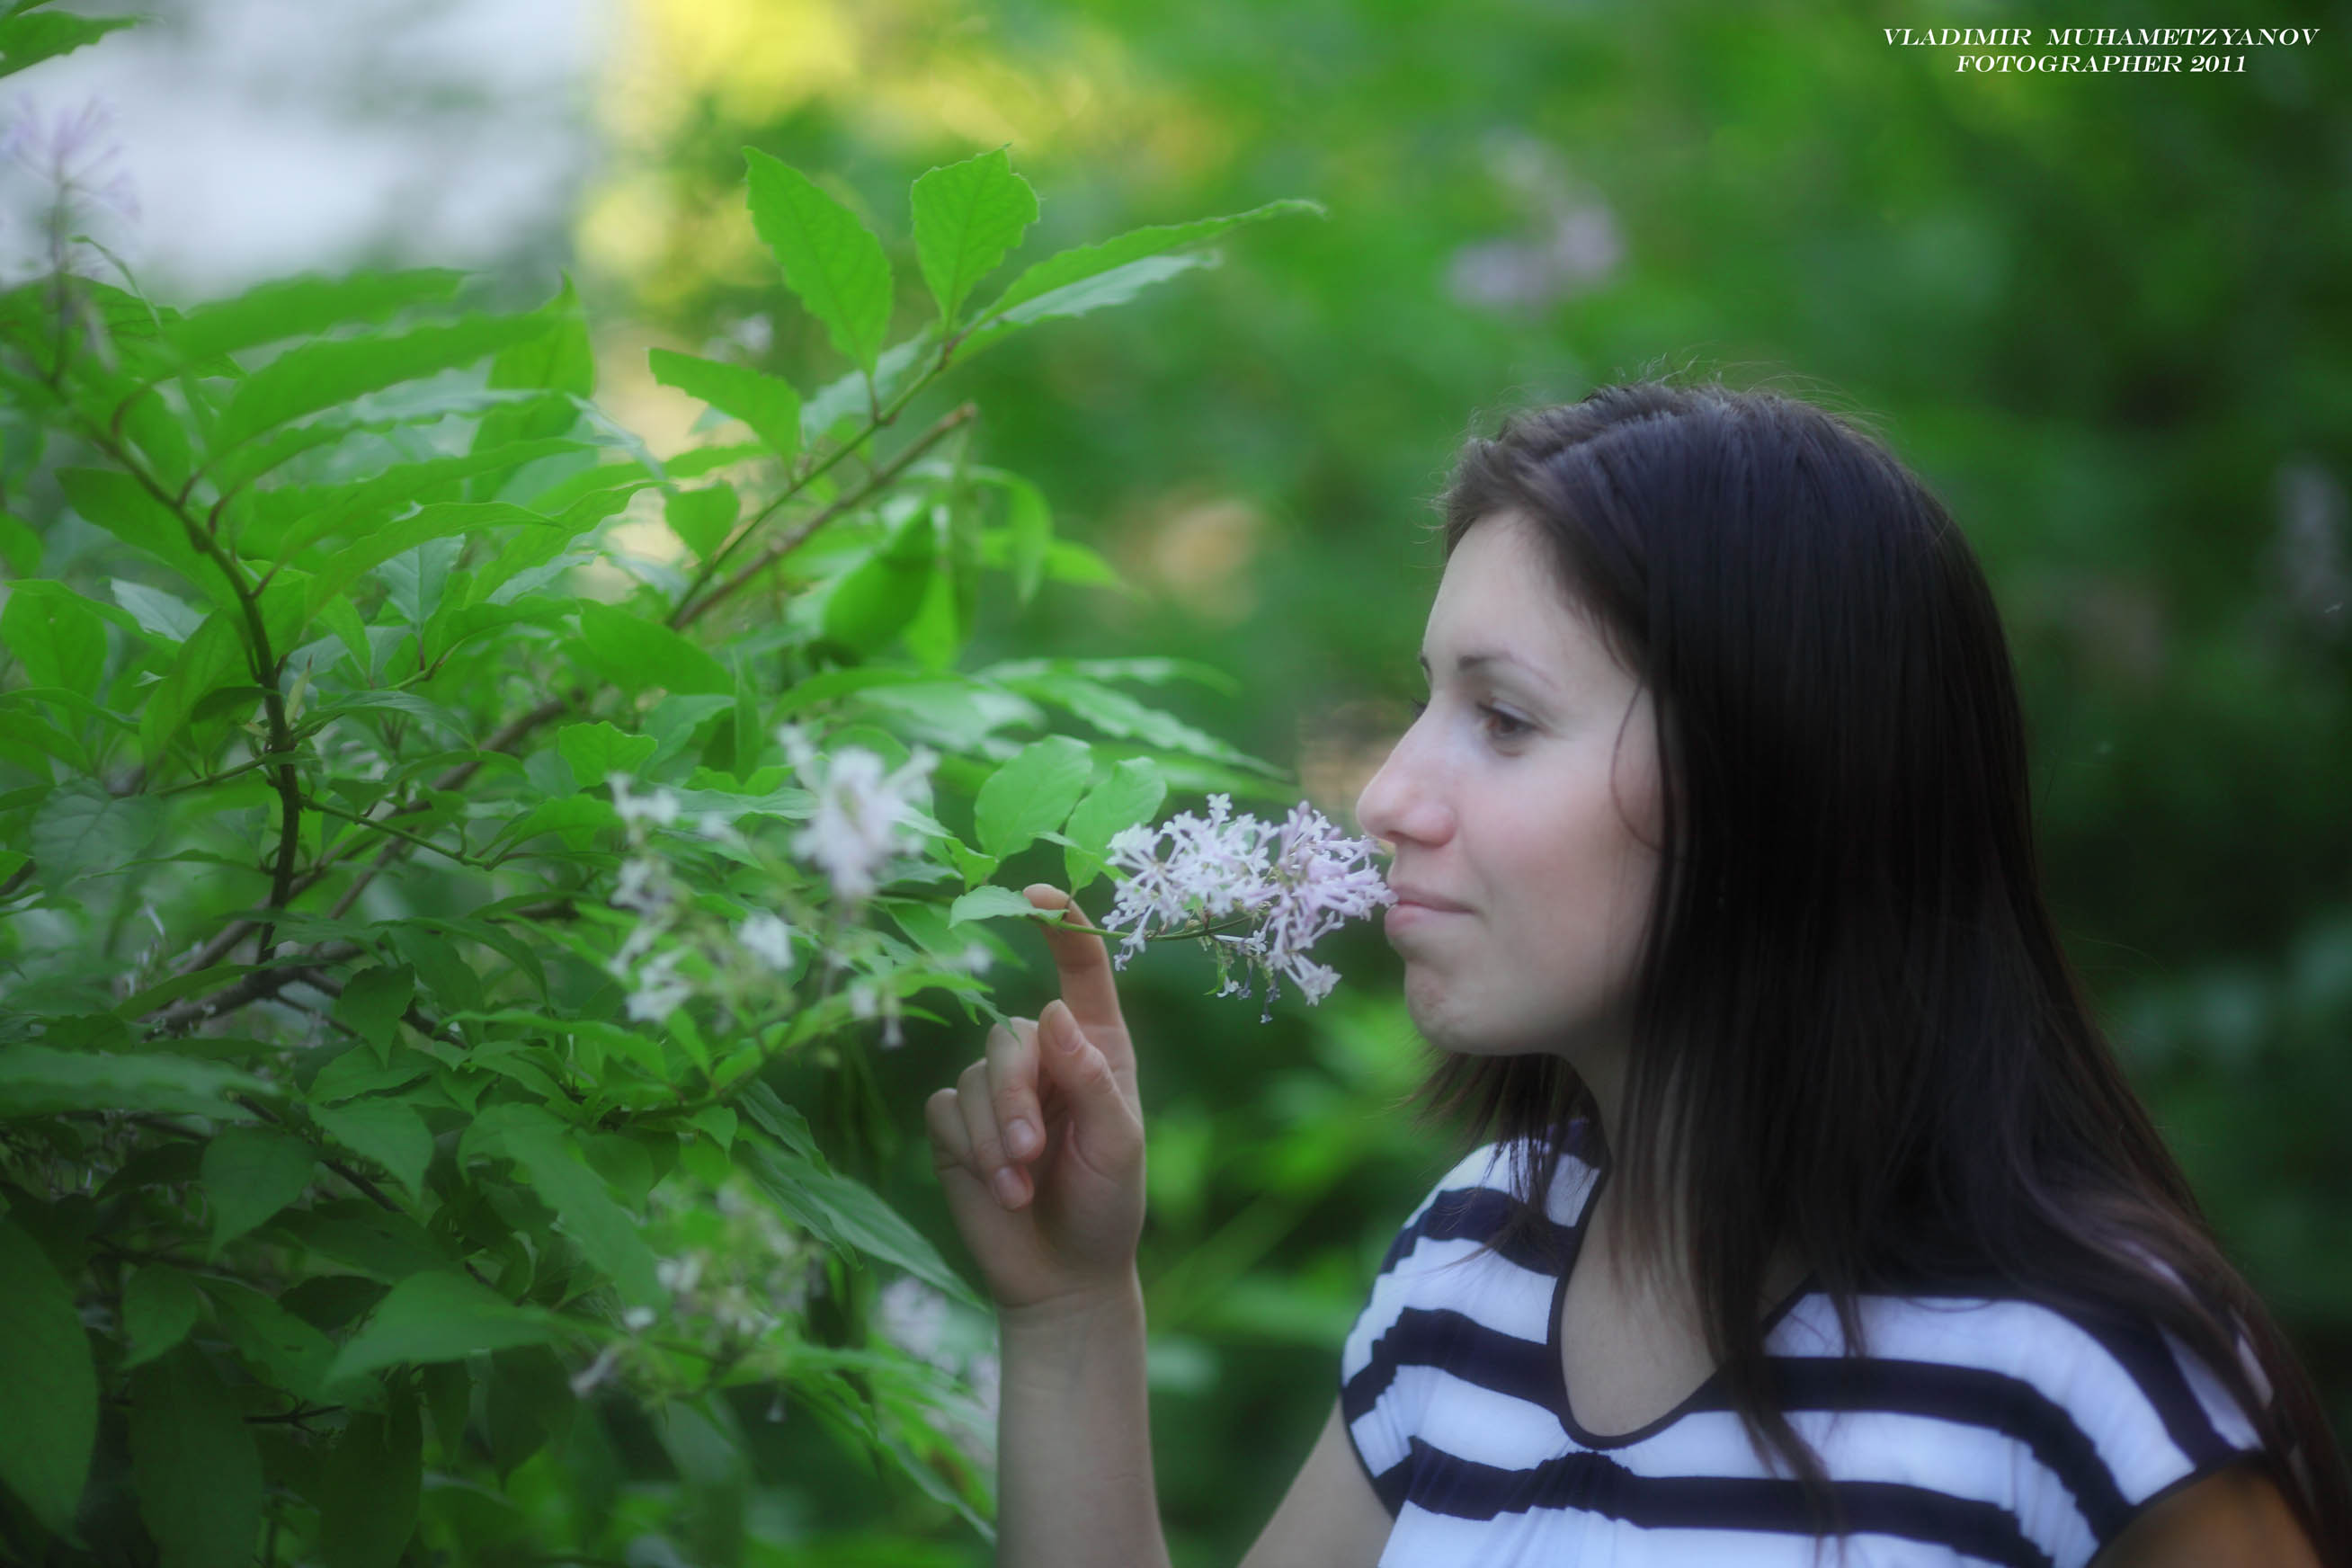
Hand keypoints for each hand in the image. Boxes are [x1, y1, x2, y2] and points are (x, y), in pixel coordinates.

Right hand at [924, 884, 1145, 1311]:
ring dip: (996, 1136)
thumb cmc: (1107, 1204)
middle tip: (1033, 1154)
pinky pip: (947, 1110)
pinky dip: (972, 1151)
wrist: (1062, 1276)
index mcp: (1096, 1048)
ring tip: (1022, 1185)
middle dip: (1016, 1098)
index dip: (1061, 926)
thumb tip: (1050, 1012)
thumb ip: (1090, 1078)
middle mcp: (1044, 1058)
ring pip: (974, 1075)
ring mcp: (996, 1090)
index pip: (1079, 971)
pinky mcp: (958, 1126)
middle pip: (1009, 1035)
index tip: (1036, 894)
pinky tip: (1000, 1190)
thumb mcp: (1119, 1144)